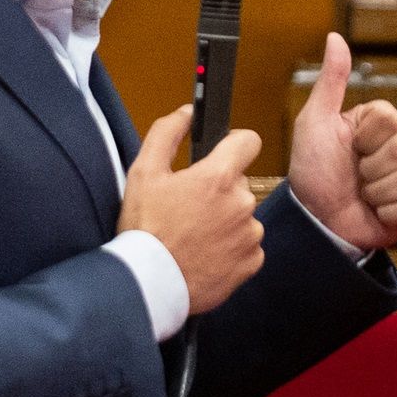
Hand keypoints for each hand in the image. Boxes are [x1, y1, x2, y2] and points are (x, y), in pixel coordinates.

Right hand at [120, 106, 266, 314]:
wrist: (151, 284)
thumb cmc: (145, 229)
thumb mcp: (144, 172)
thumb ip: (166, 133)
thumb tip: (186, 112)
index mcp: (218, 177)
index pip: (249, 141)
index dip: (233, 144)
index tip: (220, 155)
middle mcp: (242, 203)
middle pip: (239, 183)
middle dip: (219, 190)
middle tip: (190, 207)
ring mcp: (250, 234)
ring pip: (243, 215)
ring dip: (226, 220)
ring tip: (195, 236)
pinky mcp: (252, 262)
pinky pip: (247, 245)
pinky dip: (231, 248)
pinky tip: (206, 254)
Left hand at [284, 33, 396, 253]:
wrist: (316, 221)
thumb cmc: (312, 171)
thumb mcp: (315, 122)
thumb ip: (330, 81)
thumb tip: (334, 37)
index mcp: (378, 125)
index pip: (391, 118)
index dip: (367, 138)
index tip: (349, 147)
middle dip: (372, 168)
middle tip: (355, 176)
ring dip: (379, 192)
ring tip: (363, 196)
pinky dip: (391, 212)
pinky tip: (377, 212)